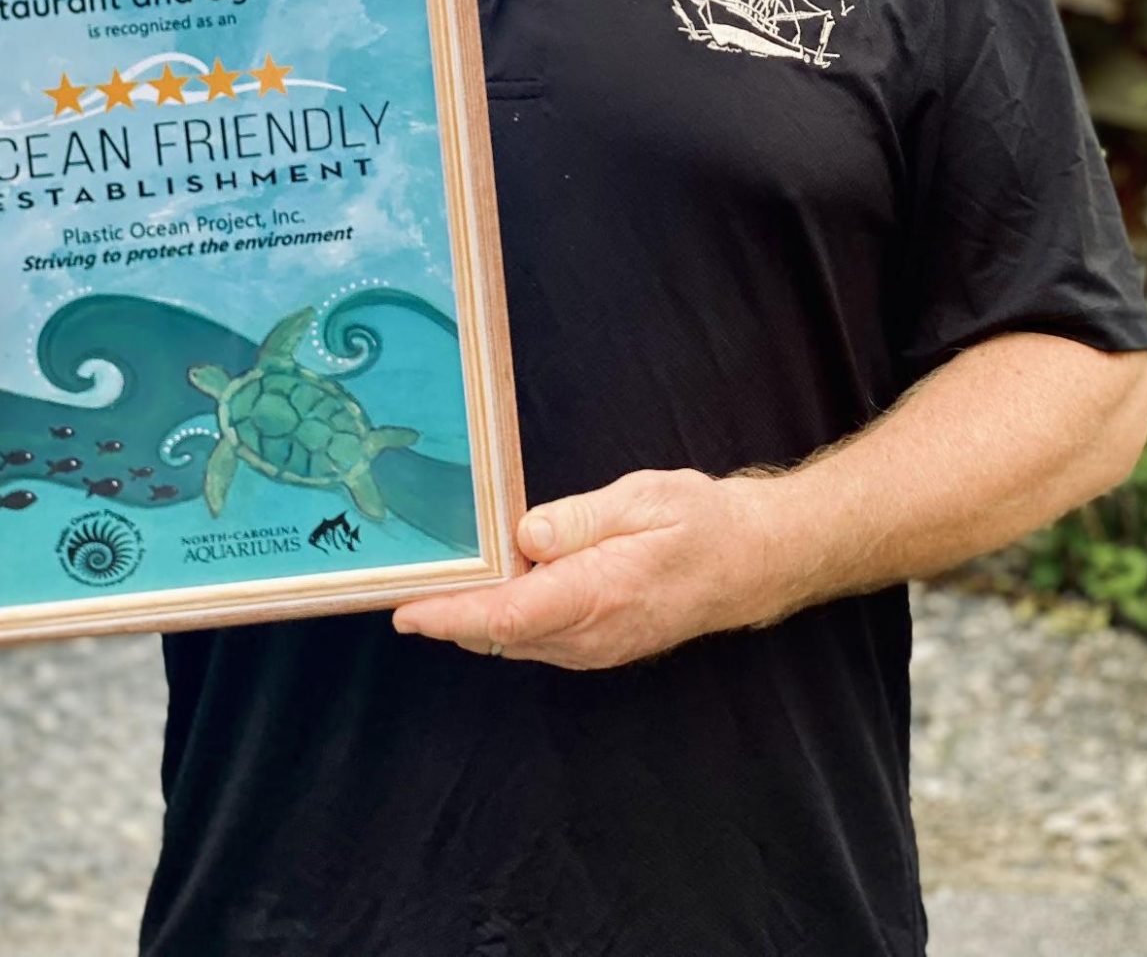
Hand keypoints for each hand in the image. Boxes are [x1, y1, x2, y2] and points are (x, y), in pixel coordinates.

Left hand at [392, 467, 787, 669]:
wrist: (750, 561)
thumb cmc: (700, 522)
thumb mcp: (644, 498)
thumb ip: (581, 519)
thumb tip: (525, 533)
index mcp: (600, 593)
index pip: (511, 614)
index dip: (453, 615)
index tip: (407, 611)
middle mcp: (591, 633)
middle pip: (500, 633)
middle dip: (447, 614)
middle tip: (396, 583)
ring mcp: (594, 647)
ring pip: (514, 640)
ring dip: (471, 618)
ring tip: (426, 583)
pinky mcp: (597, 646)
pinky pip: (535, 638)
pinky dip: (500, 620)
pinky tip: (483, 589)